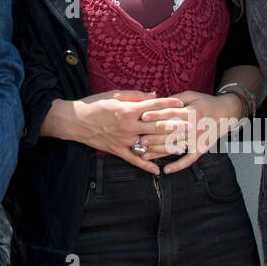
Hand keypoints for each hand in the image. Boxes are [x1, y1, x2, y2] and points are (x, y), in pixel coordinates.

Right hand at [46, 91, 186, 173]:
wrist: (75, 121)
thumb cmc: (95, 104)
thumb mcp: (115, 94)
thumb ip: (136, 95)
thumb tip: (155, 94)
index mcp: (128, 109)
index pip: (154, 106)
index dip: (169, 104)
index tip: (182, 104)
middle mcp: (128, 125)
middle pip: (157, 126)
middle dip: (175, 125)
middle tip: (191, 125)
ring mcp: (123, 139)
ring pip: (149, 144)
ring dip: (166, 146)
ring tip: (182, 147)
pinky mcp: (117, 150)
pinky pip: (134, 160)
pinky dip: (146, 166)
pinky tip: (158, 171)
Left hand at [141, 91, 242, 173]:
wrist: (227, 112)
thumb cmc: (205, 102)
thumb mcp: (191, 95)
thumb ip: (174, 99)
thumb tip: (156, 102)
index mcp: (192, 112)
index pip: (171, 114)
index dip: (157, 115)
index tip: (142, 117)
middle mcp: (195, 127)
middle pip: (171, 133)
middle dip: (154, 137)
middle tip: (139, 140)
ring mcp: (198, 139)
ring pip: (176, 147)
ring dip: (160, 152)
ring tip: (144, 155)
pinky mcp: (201, 149)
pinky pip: (189, 160)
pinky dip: (178, 166)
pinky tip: (166, 170)